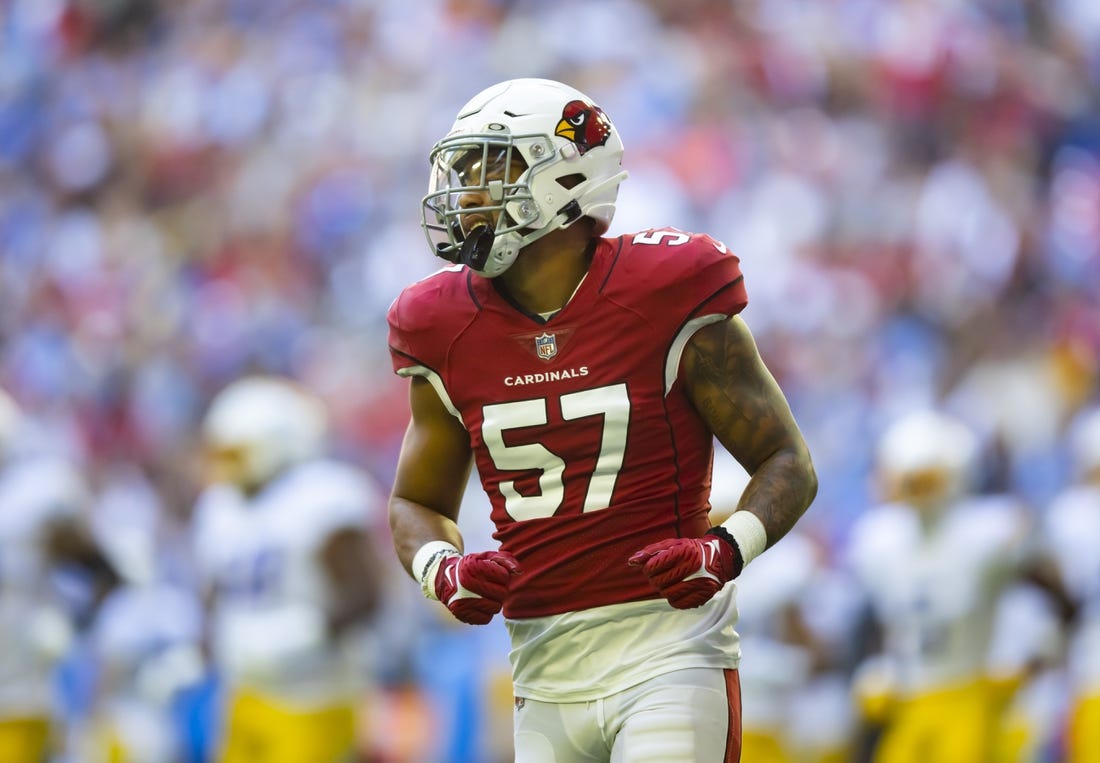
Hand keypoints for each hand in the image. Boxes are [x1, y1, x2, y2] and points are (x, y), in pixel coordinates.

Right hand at [434, 551, 520, 624]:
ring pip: (496, 607)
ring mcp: (463, 600)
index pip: (504, 576)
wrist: (444, 579)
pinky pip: (486, 619)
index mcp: (474, 567)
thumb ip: (505, 560)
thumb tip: (519, 572)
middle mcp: (467, 583)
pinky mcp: (461, 613)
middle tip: (492, 586)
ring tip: (486, 595)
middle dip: (500, 589)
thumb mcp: (485, 557)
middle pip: (502, 593)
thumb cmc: (471, 567)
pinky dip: (486, 613)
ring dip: (494, 601)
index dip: (502, 575)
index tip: (494, 574)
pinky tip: (479, 604)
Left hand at [628, 532, 742, 608]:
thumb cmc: (690, 550)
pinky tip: (678, 590)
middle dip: (655, 579)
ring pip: (667, 594)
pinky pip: (678, 604)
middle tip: (661, 575)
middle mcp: (693, 566)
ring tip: (670, 582)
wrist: (719, 558)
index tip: (653, 567)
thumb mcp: (672, 544)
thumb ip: (650, 552)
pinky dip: (674, 599)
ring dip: (664, 589)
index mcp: (683, 551)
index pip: (653, 566)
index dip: (648, 568)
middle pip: (658, 582)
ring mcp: (699, 582)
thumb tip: (631, 562)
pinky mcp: (703, 595)